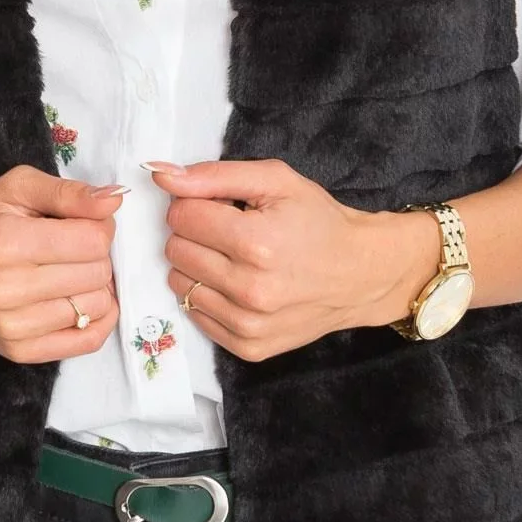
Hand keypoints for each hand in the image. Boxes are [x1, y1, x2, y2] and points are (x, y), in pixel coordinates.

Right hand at [0, 164, 125, 363]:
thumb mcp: (17, 188)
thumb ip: (68, 192)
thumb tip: (115, 200)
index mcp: (6, 242)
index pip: (92, 241)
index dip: (99, 227)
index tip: (83, 223)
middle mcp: (6, 289)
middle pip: (97, 274)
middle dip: (97, 256)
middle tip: (74, 247)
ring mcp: (12, 326)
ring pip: (97, 307)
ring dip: (96, 287)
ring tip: (71, 272)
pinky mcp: (19, 351)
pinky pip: (87, 342)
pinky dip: (97, 320)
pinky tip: (83, 300)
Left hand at [143, 158, 438, 359]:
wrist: (361, 273)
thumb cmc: (318, 221)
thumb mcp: (276, 181)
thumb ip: (214, 175)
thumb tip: (160, 174)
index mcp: (256, 242)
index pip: (180, 216)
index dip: (196, 204)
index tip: (222, 208)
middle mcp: (250, 289)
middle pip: (176, 250)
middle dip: (196, 234)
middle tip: (230, 232)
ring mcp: (249, 324)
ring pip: (179, 284)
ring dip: (199, 266)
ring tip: (235, 259)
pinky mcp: (249, 347)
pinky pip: (196, 315)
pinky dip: (210, 297)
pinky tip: (238, 285)